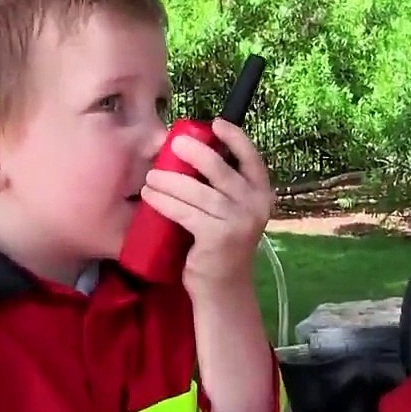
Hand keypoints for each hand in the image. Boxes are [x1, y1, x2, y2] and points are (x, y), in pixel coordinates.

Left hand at [139, 119, 274, 294]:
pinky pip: (184, 212)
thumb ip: (223, 188)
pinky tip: (149, 196)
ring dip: (169, 180)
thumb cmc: (221, 244)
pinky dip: (164, 201)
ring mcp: (238, 222)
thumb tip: (190, 153)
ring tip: (150, 176)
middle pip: (221, 170)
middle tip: (173, 144)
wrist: (223, 288)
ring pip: (198, 191)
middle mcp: (255, 206)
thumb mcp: (231, 212)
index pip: (252, 158)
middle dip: (195, 153)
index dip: (235, 138)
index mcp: (261, 194)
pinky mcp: (217, 237)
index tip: (215, 123)